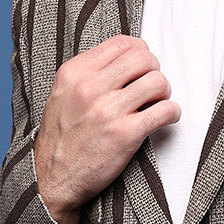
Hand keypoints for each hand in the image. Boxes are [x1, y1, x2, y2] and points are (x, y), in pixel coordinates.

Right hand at [32, 35, 179, 223]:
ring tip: (157, 104)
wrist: (51, 180)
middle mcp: (89, 88)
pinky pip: (165, 110)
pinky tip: (165, 118)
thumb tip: (124, 58)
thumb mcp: (62, 95)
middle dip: (154, 70)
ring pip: (158, 81)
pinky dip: (172, 113)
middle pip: (144, 58)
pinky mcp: (125, 134)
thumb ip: (87, 74)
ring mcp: (108, 110)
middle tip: (151, 87)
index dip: (140, 52)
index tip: (142, 66)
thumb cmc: (61, 138)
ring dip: (164, 92)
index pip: (121, 43)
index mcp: (74, 73)